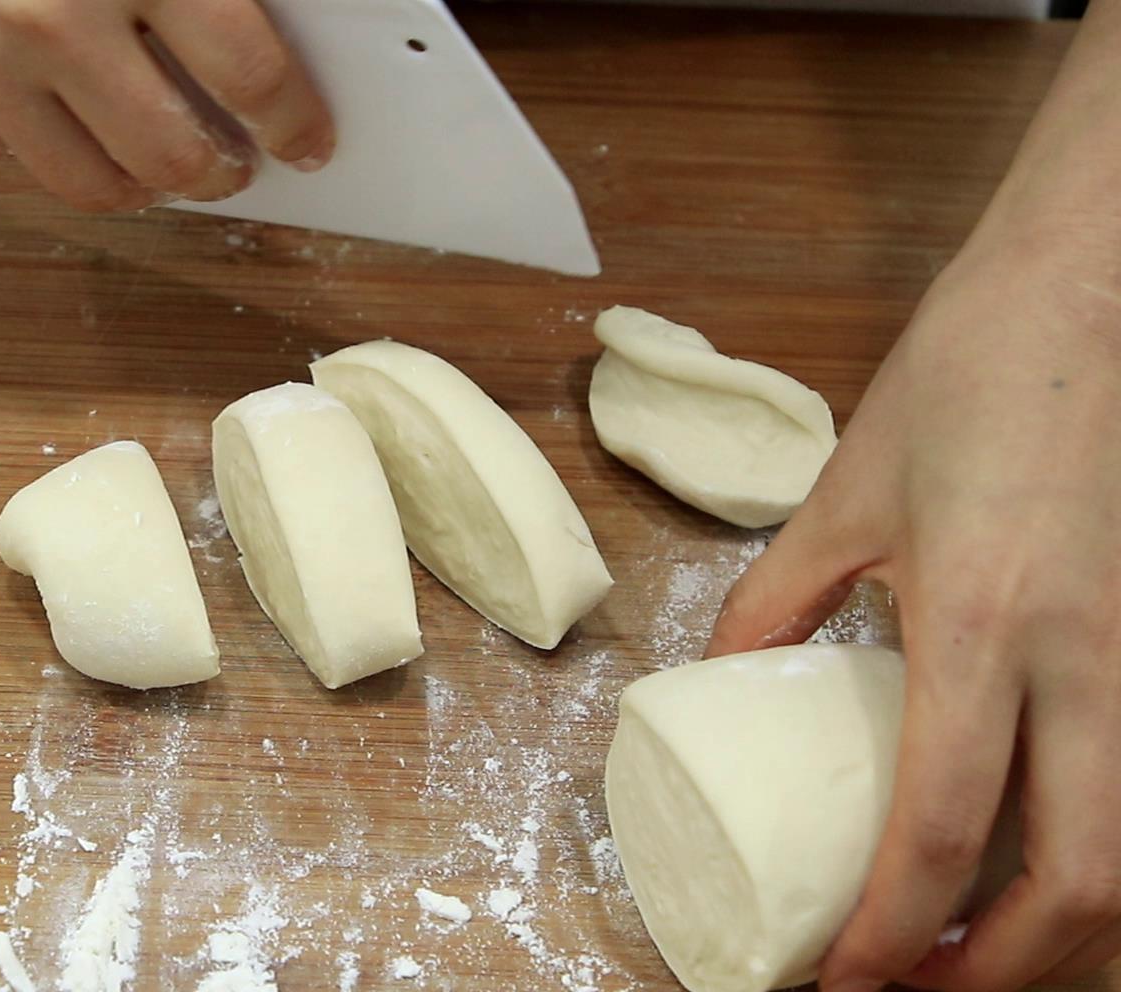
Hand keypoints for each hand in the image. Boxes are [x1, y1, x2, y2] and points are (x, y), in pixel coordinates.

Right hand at [0, 0, 334, 211]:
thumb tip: (273, 35)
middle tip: (234, 159)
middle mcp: (47, 17)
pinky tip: (67, 100)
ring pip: (91, 186)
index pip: (247, 74)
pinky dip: (53, 139)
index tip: (305, 135)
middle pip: (171, 156)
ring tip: (160, 153)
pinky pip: (12, 156)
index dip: (292, 118)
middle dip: (222, 171)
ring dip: (143, 181)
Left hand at [707, 233, 1120, 991]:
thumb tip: (719, 681)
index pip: (943, 826)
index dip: (894, 935)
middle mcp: (1089, 658)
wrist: (1097, 282)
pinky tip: (1052, 863)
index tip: (842, 983)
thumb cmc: (974, 373)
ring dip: (1065, 936)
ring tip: (978, 954)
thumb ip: (780, 599)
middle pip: (1078, 886)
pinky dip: (1106, 858)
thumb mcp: (849, 490)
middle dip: (999, 975)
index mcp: (980, 619)